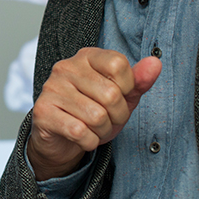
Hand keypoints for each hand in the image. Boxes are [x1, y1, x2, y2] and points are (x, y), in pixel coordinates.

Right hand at [27, 47, 161, 180]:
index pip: (118, 64)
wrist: (60, 138)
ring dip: (103, 131)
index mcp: (86, 57)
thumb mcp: (121, 96)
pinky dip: (89, 142)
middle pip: (111, 94)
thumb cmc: (93, 112)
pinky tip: (80, 136)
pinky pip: (80, 132)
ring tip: (93, 128)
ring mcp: (51, 88)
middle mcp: (65, 67)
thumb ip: (139, 81)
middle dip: (117, 116)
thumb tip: (155, 63)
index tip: (119, 96)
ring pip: (97, 116)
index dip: (127, 87)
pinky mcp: (43, 111)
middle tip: (108, 119)